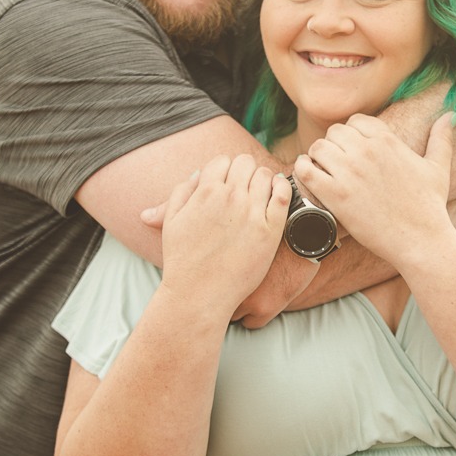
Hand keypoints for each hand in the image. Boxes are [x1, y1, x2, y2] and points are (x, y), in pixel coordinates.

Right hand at [158, 155, 290, 312]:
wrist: (199, 294)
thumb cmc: (183, 260)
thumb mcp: (172, 222)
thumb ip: (181, 193)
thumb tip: (198, 174)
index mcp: (206, 192)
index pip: (222, 160)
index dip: (223, 169)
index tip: (226, 181)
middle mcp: (231, 198)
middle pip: (245, 163)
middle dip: (242, 171)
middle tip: (243, 186)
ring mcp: (252, 213)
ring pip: (265, 175)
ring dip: (262, 179)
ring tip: (259, 192)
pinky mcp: (270, 230)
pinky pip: (283, 195)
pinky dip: (281, 188)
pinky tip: (276, 193)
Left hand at [296, 113, 455, 266]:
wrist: (420, 240)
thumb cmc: (430, 206)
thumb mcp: (438, 168)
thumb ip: (441, 139)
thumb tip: (448, 116)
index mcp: (388, 141)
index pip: (356, 121)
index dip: (351, 134)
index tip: (352, 148)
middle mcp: (367, 151)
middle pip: (335, 132)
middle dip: (334, 145)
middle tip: (336, 162)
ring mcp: (349, 172)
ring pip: (318, 147)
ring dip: (317, 157)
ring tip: (322, 170)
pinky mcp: (335, 195)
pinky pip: (306, 170)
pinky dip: (302, 170)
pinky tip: (308, 176)